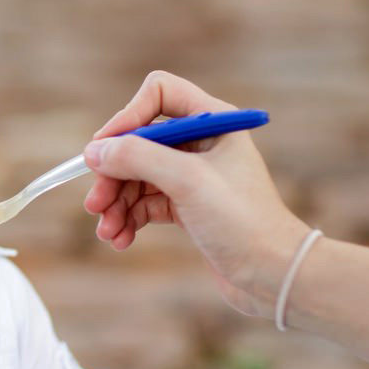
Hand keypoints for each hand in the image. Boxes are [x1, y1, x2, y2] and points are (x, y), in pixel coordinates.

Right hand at [83, 71, 308, 316]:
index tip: (103, 152)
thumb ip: (138, 158)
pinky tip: (120, 239)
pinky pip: (144, 204)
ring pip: (136, 177)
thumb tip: (95, 150)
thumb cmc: (242, 222)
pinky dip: (128, 220)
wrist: (274, 274)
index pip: (158, 95)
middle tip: (95, 205)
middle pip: (138, 142)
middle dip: (113, 174)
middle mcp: (201, 143)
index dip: (126, 118)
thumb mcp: (187, 181)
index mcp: (212, 122)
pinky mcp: (187, 207)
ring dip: (116, 203)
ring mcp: (193, 176)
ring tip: (107, 232)